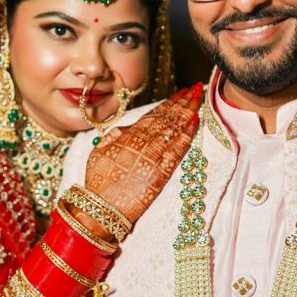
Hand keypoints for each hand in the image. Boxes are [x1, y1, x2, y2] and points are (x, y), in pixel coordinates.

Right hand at [82, 83, 201, 226]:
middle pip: (167, 118)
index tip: (181, 92)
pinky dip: (187, 135)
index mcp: (127, 137)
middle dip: (183, 102)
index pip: (154, 115)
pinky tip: (195, 123)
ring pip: (174, 130)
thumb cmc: (97, 182)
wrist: (101, 208)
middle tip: (196, 89)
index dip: (169, 102)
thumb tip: (127, 127)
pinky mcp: (160, 174)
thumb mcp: (99, 152)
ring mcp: (153, 158)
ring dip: (188, 113)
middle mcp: (142, 144)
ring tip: (198, 100)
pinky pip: (177, 150)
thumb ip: (114, 136)